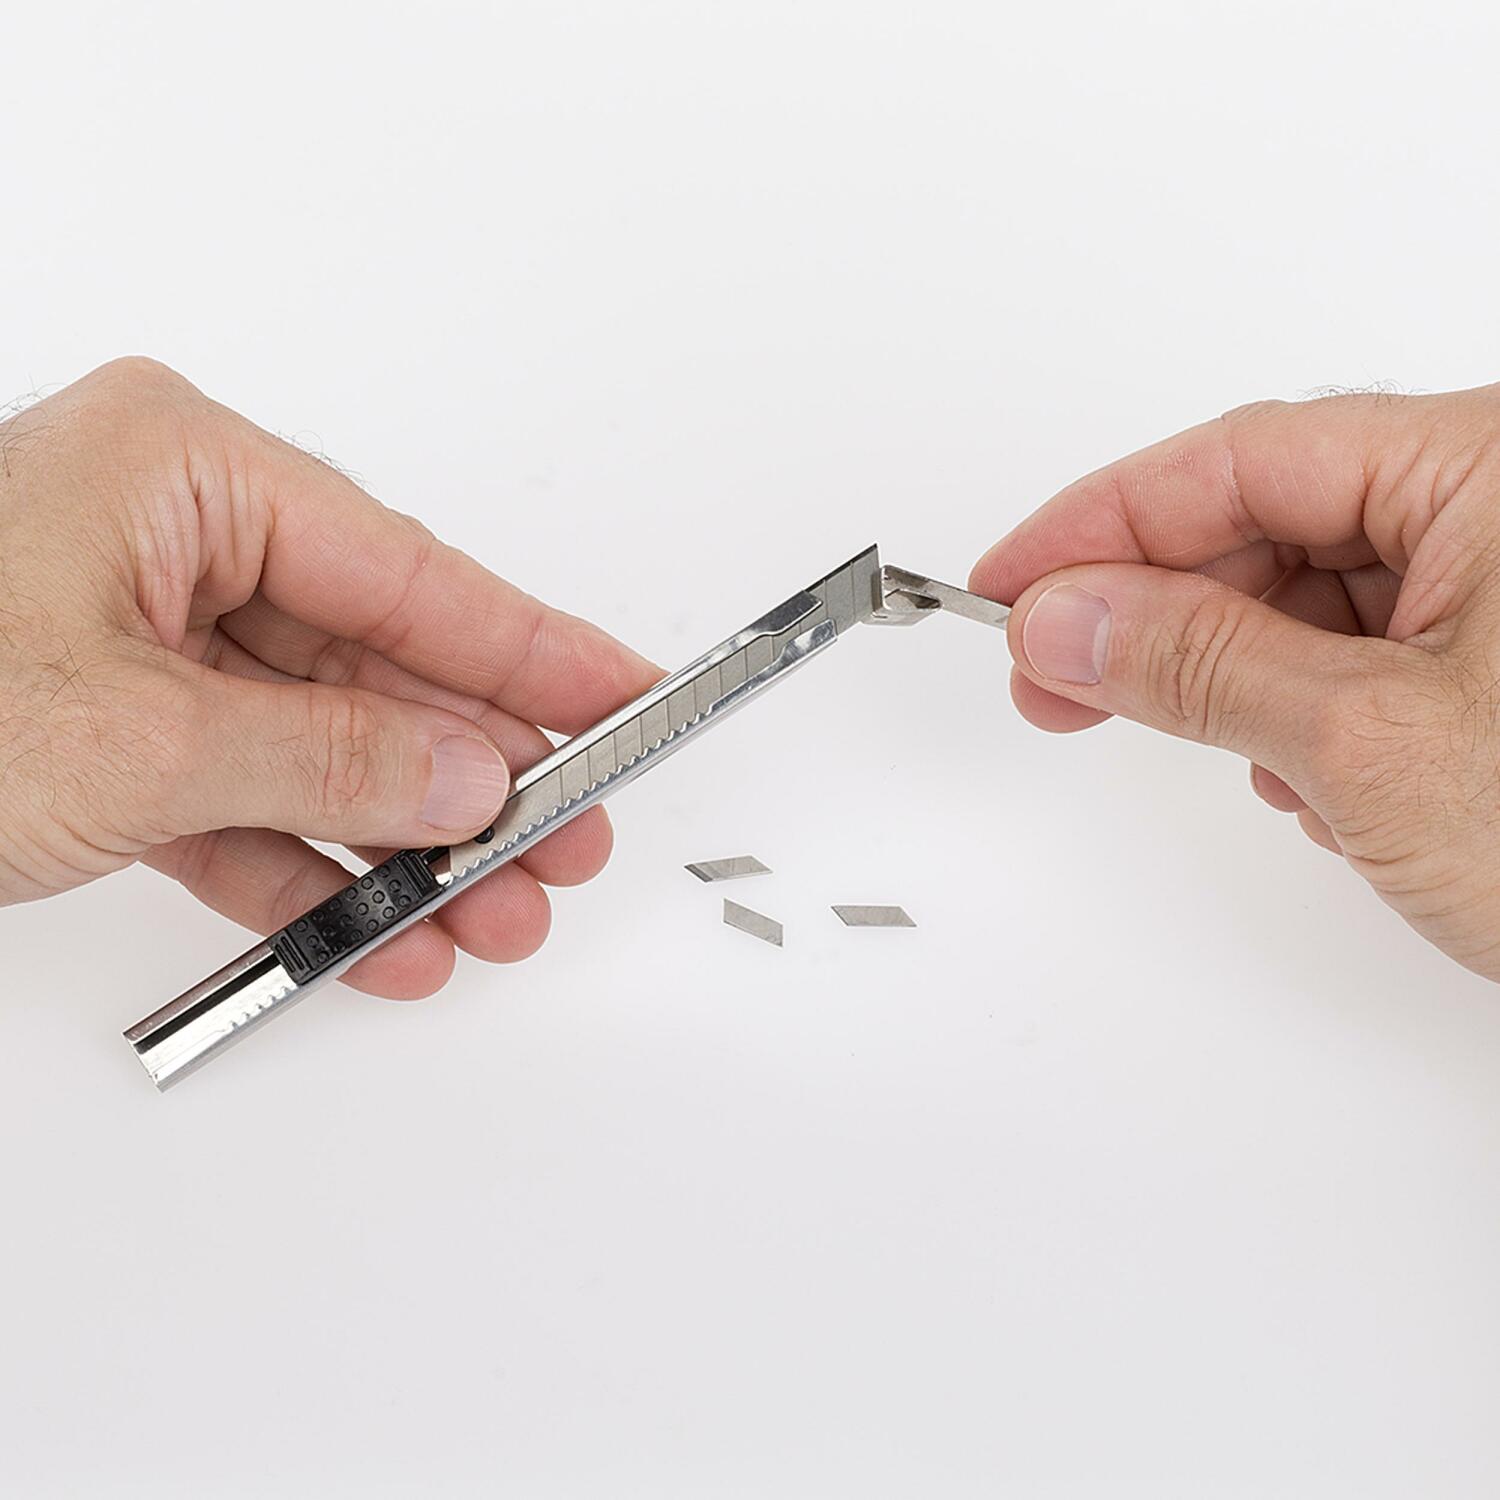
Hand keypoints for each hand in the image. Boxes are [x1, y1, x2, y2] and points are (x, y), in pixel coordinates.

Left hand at [0, 358, 658, 996]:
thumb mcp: (132, 737)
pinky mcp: (107, 730)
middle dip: (475, 775)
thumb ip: (330, 753)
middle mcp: (168, 538)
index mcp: (180, 471)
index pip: (408, 567)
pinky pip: (241, 800)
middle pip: (375, 664)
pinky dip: (305, 873)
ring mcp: (137, 638)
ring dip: (403, 844)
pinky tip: (381, 934)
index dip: (531, 645)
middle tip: (567, 844)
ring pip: (317, 746)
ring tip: (491, 917)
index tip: (624, 696)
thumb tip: (474, 771)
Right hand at [971, 387, 1499, 981]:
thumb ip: (1195, 663)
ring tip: (1249, 766)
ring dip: (1240, 682)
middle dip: (1157, 612)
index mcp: (1493, 466)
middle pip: (1270, 522)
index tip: (1008, 585)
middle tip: (1055, 676)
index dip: (1100, 523)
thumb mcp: (1371, 744)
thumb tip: (1062, 619)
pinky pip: (1359, 657)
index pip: (1240, 457)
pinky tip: (1318, 787)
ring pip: (1309, 599)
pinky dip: (1307, 719)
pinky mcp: (1497, 664)